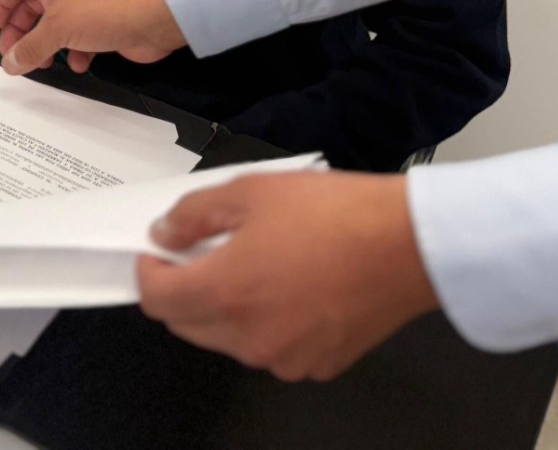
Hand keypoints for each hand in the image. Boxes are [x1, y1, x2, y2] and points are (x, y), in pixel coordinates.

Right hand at [0, 0, 185, 75]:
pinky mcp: (99, 27)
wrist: (149, 18)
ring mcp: (81, 9)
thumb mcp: (55, 30)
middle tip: (13, 55)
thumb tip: (10, 60)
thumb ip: (29, 48)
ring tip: (42, 64)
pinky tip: (77, 65)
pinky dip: (72, 54)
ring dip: (45, 48)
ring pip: (53, 29)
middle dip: (20, 34)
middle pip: (30, 11)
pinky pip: (77, 42)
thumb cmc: (106, 7)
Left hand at [137, 170, 438, 380]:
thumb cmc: (332, 213)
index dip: (150, 272)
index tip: (158, 252)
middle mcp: (249, 338)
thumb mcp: (249, 191)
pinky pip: (272, 349)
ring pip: (229, 340)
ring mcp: (285, 358)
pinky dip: (266, 323)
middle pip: (188, 324)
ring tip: (254, 264)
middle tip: (203, 252)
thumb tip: (165, 234)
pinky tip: (290, 286)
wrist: (407, 244)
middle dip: (183, 290)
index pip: (157, 300)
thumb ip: (193, 214)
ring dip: (225, 308)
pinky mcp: (318, 365)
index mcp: (225, 293)